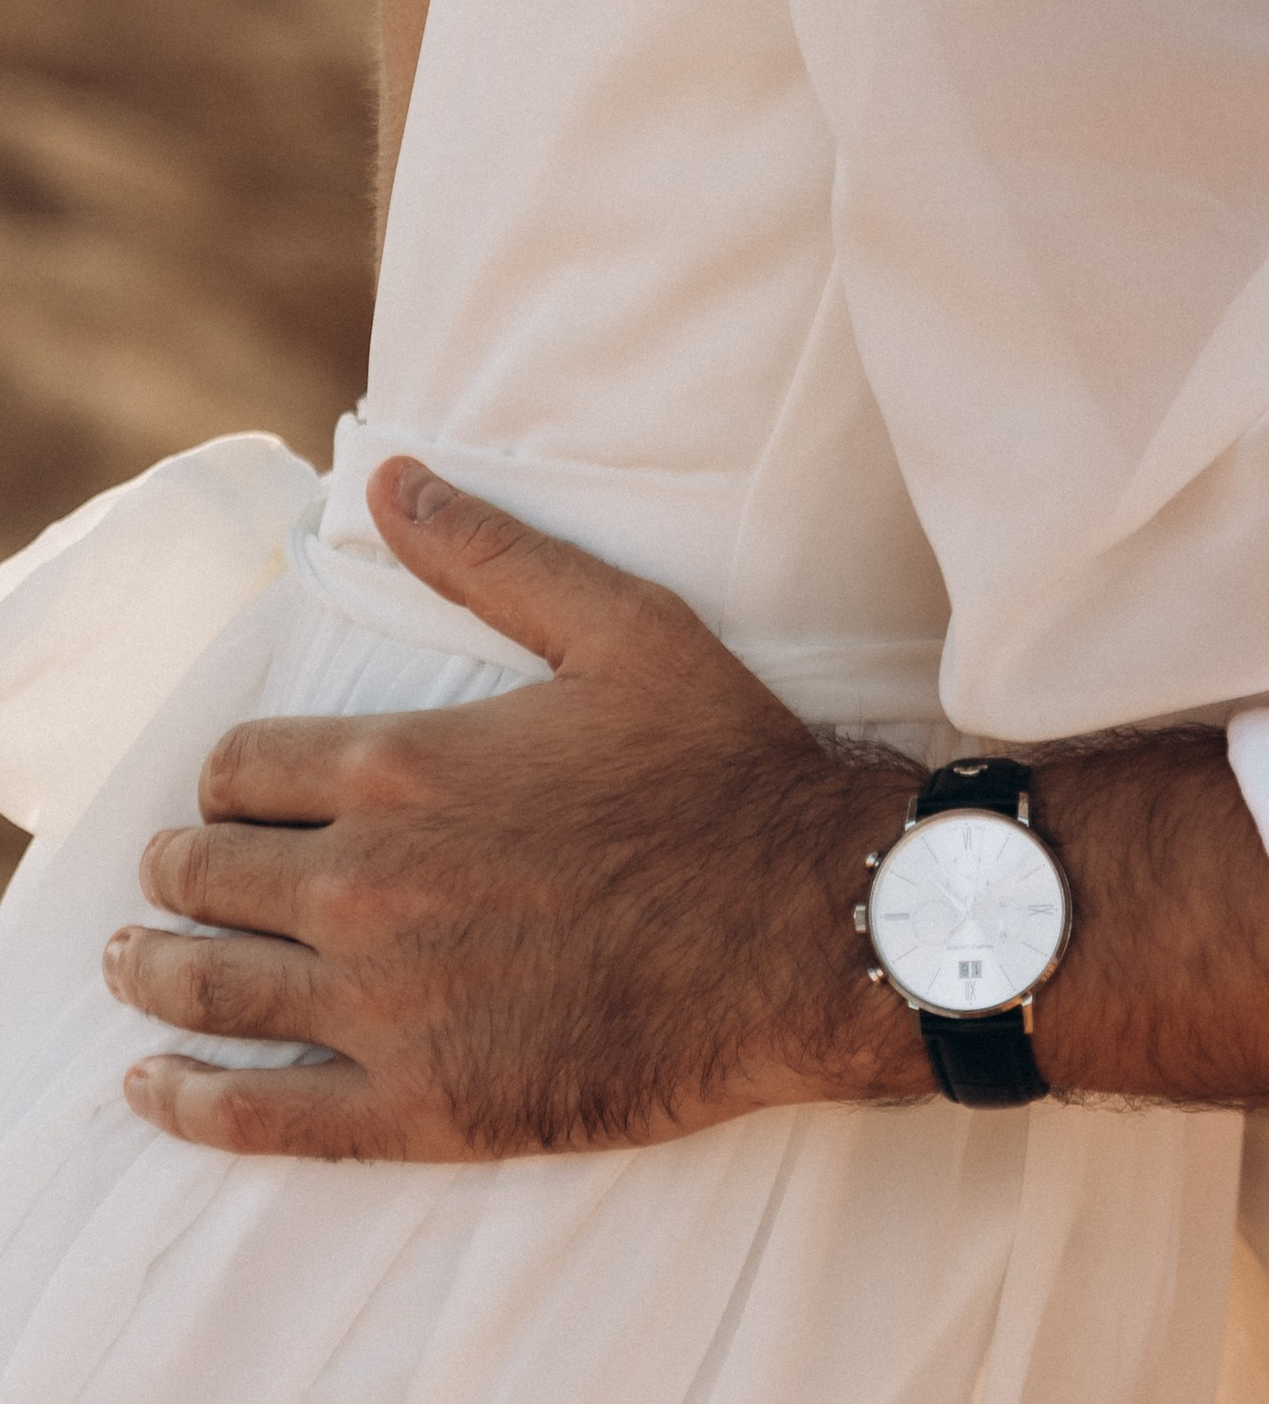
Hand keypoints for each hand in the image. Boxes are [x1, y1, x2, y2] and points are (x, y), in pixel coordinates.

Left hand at [106, 460, 929, 1159]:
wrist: (808, 928)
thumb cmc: (722, 769)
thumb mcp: (620, 626)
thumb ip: (490, 552)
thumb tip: (389, 481)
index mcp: (403, 768)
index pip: (242, 771)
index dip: (230, 779)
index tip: (238, 795)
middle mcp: (368, 885)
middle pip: (209, 877)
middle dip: (181, 871)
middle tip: (173, 880)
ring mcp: (384, 1006)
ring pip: (210, 988)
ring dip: (153, 972)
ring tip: (133, 967)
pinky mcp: (418, 1107)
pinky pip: (258, 1115)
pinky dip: (188, 1102)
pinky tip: (154, 1090)